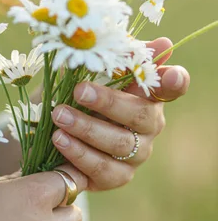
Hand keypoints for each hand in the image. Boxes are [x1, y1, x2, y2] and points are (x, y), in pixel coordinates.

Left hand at [51, 37, 189, 191]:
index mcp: (148, 95)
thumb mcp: (87, 70)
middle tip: (79, 91)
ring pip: (120, 144)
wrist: (45, 131)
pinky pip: (103, 168)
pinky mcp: (116, 177)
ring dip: (86, 128)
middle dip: (109, 102)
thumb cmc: (73, 95)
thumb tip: (162, 44)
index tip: (169, 74)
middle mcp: (149, 126)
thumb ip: (118, 58)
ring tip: (59, 114)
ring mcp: (135, 154)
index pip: (173, 87)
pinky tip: (60, 139)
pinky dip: (79, 153)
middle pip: (142, 116)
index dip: (175, 81)